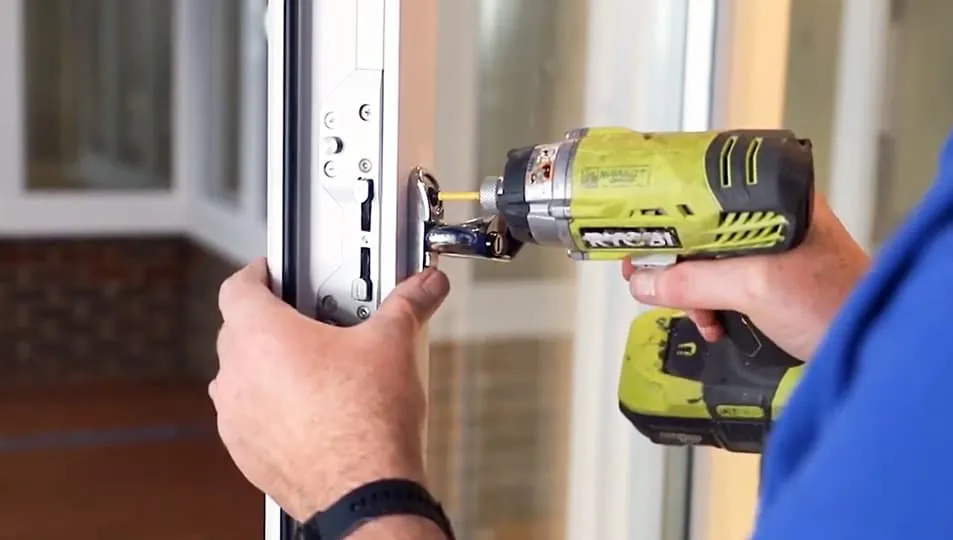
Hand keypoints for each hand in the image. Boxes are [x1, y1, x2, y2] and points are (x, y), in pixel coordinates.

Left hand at [210, 258, 449, 521]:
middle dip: (275, 320)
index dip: (258, 273)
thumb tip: (424, 286)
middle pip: (240, 329)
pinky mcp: (247, 452)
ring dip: (271, 366)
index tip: (277, 272)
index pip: (238, 285)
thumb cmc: (366, 423)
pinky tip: (315, 411)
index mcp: (260, 334)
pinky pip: (251, 416)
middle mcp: (236, 374)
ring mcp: (236, 418)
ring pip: (243, 376)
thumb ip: (407, 304)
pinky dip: (273, 407)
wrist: (363, 490)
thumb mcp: (393, 344)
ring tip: (320, 369)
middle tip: (315, 320)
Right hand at [622, 194, 869, 360]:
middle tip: (653, 281)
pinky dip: (712, 306)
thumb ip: (693, 282)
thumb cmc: (839, 305)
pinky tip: (716, 325)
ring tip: (701, 317)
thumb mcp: (754, 287)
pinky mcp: (772, 284)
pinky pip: (725, 287)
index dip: (667, 212)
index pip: (704, 192)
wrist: (872, 349)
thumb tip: (645, 282)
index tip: (637, 229)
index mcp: (776, 201)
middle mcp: (773, 221)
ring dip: (694, 292)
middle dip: (678, 265)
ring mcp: (774, 253)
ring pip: (710, 263)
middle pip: (701, 231)